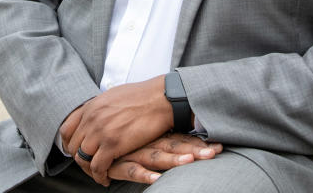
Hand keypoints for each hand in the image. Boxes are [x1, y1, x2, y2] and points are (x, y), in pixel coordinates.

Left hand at [64, 76, 173, 184]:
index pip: (67, 130)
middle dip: (79, 158)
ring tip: (98, 173)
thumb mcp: (113, 95)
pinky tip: (106, 178)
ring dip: (89, 169)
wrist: (161, 98)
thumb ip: (100, 106)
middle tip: (90, 165)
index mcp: (91, 107)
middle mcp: (91, 119)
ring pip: (82, 158)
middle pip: (73, 146)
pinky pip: (97, 167)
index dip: (69, 144)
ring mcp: (101, 132)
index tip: (77, 151)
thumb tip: (97, 112)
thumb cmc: (143, 96)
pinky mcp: (113, 145)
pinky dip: (100, 176)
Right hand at [108, 133, 222, 184]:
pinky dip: (145, 175)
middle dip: (195, 150)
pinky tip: (157, 179)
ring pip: (157, 156)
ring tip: (190, 161)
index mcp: (155, 135)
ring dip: (174, 160)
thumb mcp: (144, 135)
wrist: (91, 132)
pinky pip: (133, 170)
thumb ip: (163, 138)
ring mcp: (134, 152)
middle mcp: (147, 142)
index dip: (200, 142)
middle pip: (175, 146)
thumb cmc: (122, 135)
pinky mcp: (120, 163)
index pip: (182, 138)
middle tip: (214, 153)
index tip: (220, 146)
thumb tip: (187, 139)